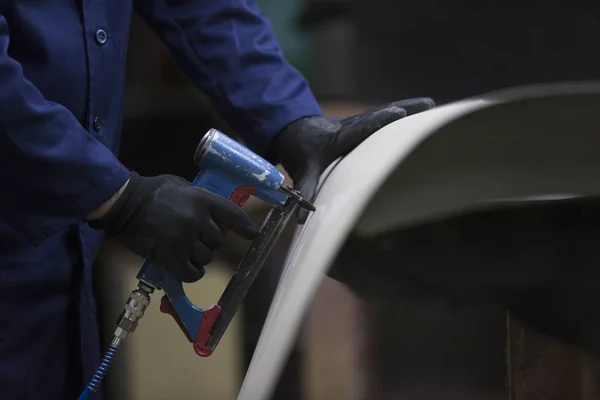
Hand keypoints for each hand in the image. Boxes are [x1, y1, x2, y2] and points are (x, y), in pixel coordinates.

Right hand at [88, 172, 257, 281]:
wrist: (124, 203)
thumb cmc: (152, 191)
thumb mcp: (181, 186)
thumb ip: (199, 199)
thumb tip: (212, 213)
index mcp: (202, 200)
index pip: (232, 214)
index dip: (244, 225)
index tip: (252, 234)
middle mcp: (197, 221)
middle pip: (218, 242)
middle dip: (209, 242)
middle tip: (195, 238)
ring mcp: (185, 240)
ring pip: (206, 258)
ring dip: (199, 257)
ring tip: (185, 250)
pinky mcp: (171, 256)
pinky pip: (192, 273)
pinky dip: (191, 273)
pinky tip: (184, 266)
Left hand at [270, 98, 434, 222]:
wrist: (294, 130)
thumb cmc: (300, 151)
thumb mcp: (302, 171)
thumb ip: (305, 190)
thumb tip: (301, 218)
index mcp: (338, 137)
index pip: (361, 128)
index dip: (380, 121)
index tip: (398, 114)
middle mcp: (351, 126)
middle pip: (380, 116)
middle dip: (403, 110)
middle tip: (428, 104)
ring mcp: (359, 122)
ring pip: (385, 114)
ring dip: (408, 108)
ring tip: (432, 105)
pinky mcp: (364, 124)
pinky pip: (385, 119)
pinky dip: (404, 114)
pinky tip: (423, 111)